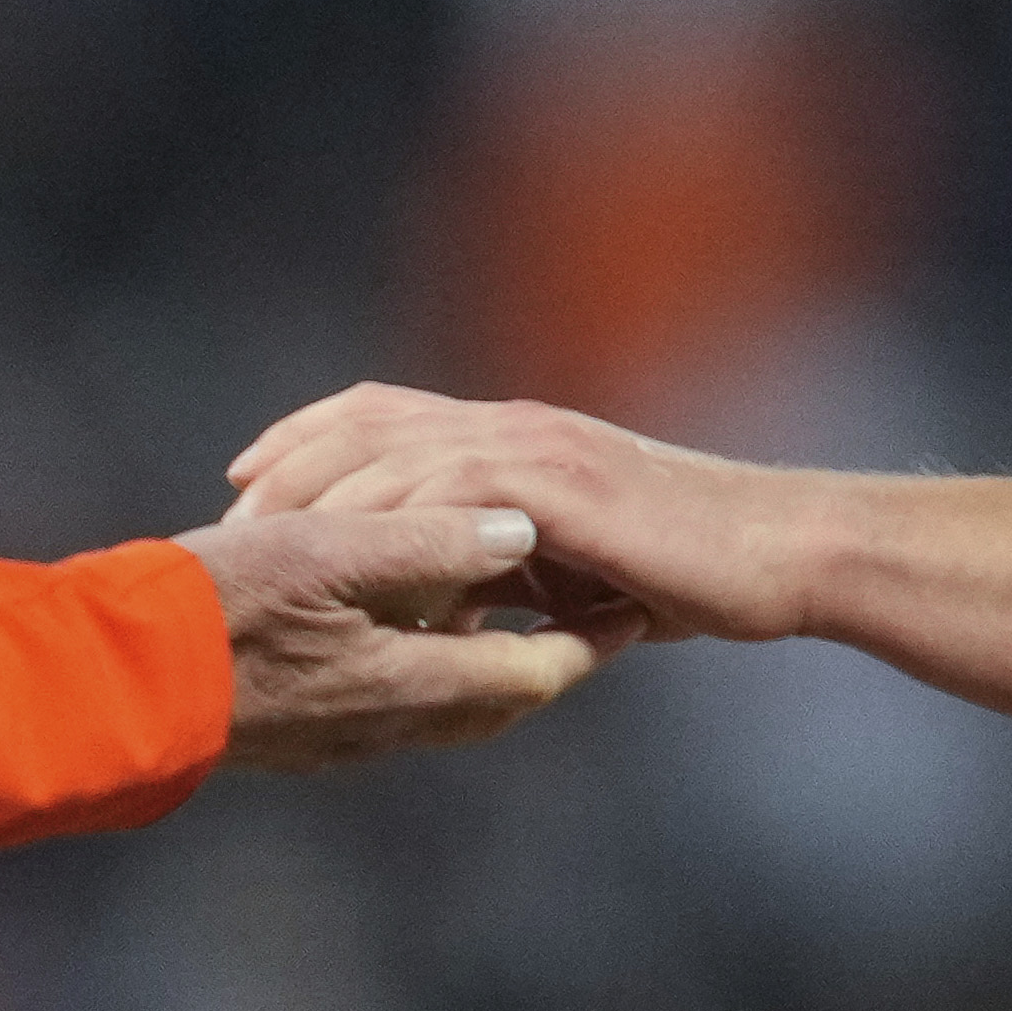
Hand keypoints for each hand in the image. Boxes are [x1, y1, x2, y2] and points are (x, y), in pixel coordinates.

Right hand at [193, 506, 624, 773]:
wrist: (107, 682)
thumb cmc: (214, 608)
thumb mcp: (327, 550)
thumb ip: (430, 540)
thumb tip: (521, 530)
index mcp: (408, 683)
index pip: (535, 672)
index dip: (592, 640)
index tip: (636, 602)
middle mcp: (387, 725)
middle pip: (501, 697)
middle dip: (551, 652)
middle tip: (591, 605)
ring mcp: (341, 736)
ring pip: (447, 701)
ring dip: (487, 653)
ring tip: (510, 599)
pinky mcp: (300, 728)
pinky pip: (394, 698)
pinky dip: (427, 658)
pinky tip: (408, 615)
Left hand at [220, 384, 824, 641]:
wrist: (778, 554)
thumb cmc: (687, 567)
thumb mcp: (573, 559)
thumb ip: (507, 560)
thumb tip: (443, 599)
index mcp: (512, 434)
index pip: (383, 410)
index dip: (306, 437)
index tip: (243, 480)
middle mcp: (515, 427)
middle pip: (369, 423)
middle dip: (290, 467)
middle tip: (233, 520)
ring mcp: (539, 451)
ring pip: (398, 455)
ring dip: (328, 502)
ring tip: (280, 553)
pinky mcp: (563, 486)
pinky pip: (455, 496)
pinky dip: (404, 532)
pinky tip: (368, 578)